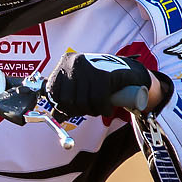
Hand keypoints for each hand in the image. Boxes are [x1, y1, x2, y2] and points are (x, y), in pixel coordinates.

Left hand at [47, 51, 163, 120]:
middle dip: (79, 111)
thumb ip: (66, 99)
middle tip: (90, 108)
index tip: (73, 109)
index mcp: (64, 63)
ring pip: (83, 103)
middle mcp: (74, 63)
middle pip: (67, 100)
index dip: (62, 106)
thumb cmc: (101, 80)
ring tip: (100, 106)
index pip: (52, 92)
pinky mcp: (104, 74)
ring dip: (93, 111)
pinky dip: (104, 109)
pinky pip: (98, 101)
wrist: (129, 70)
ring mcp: (89, 67)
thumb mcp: (80, 86)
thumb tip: (54, 118)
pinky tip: (108, 107)